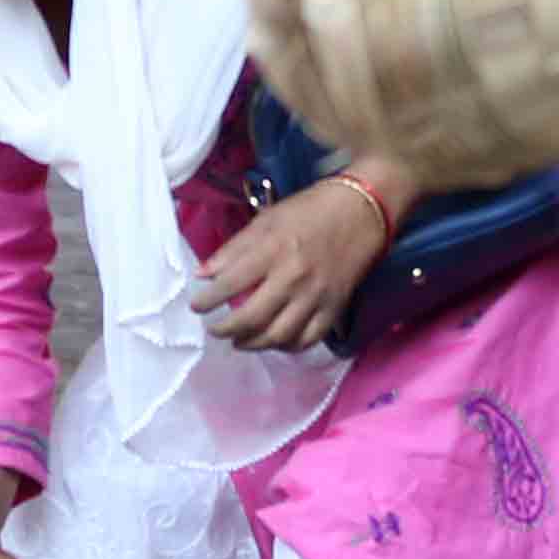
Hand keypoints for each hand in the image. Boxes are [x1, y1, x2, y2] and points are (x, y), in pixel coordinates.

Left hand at [195, 174, 394, 351]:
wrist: (362, 211)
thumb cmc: (309, 211)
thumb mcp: (266, 220)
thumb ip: (233, 249)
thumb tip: (202, 274)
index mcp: (272, 251)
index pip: (229, 284)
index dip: (207, 301)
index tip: (196, 307)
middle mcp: (293, 277)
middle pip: (252, 318)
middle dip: (226, 330)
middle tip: (215, 330)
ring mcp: (316, 296)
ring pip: (279, 335)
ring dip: (253, 344)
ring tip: (240, 341)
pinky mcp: (335, 308)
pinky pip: (308, 339)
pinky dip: (287, 347)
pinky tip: (274, 342)